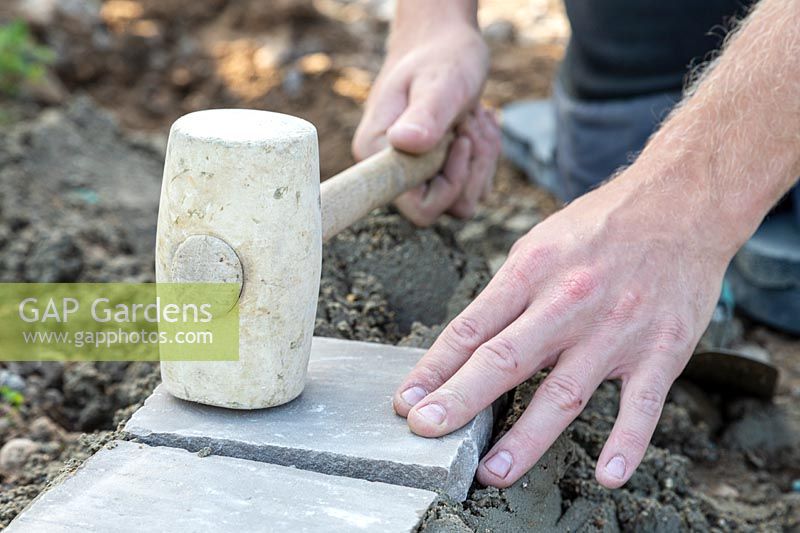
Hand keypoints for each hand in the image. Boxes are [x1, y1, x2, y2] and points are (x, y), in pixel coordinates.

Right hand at [352, 23, 499, 225]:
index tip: (457, 140)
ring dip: (481, 156)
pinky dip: (484, 154)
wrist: (445, 44)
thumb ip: (425, 115)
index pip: (419, 209)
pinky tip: (474, 122)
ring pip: (467, 197)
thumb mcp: (439, 81)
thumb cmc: (440, 56)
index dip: (450, 185)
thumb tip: (403, 143)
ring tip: (471, 117)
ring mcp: (417, 176)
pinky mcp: (439, 173)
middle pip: (451, 206)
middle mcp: (392, 173)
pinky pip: (475, 185)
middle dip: (473, 164)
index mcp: (378, 156)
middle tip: (469, 119)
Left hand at [392, 170, 734, 487]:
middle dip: (460, 400)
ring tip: (492, 471)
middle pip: (505, 360)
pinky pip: (642, 404)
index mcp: (533, 271)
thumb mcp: (540, 243)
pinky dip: (626, 442)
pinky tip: (608, 475)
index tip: (407, 403)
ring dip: (526, 437)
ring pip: (564, 392)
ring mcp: (616, 329)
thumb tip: (470, 345)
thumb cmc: (601, 226)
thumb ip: (508, 294)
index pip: (471, 328)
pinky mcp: (662, 349)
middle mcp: (569, 302)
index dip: (434, 369)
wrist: (681, 203)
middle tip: (426, 432)